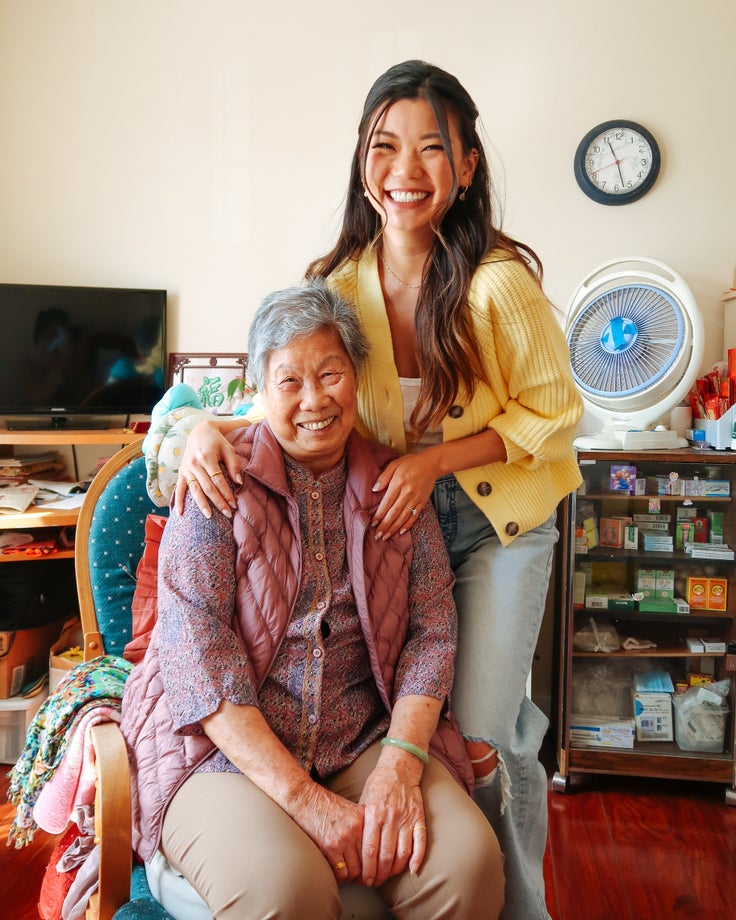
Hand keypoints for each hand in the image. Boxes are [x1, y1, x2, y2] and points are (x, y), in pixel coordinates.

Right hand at [174, 420, 241, 516]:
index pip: (218, 480)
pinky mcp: (181, 471)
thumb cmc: (217, 441)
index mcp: (207, 457)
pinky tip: (180, 513)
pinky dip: (178, 500)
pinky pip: (179, 488)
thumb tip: (239, 483)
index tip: (234, 505)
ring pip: (194, 490)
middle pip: (207, 487)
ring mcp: (186, 468)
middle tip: (227, 514)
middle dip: (218, 502)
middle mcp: (195, 464)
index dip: (226, 493)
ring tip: (209, 516)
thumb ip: (233, 465)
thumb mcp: (228, 448)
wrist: (199, 431)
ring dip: (201, 504)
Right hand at [289, 781, 365, 881]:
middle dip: (364, 874)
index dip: (375, 864)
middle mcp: (358, 828)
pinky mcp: (330, 846)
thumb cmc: (325, 805)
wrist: (305, 798)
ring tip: (346, 875)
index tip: (372, 872)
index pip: (377, 849)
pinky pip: (341, 872)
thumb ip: (362, 826)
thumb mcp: (350, 810)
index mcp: (365, 818)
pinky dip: (339, 877)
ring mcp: (345, 838)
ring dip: (351, 877)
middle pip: (368, 862)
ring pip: (355, 871)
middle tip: (360, 879)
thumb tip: (371, 852)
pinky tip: (335, 872)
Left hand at [358, 748, 426, 886]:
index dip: (367, 868)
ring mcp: (406, 819)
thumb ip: (362, 822)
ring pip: (403, 852)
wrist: (399, 767)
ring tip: (389, 877)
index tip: (365, 879)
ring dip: (396, 870)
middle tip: (375, 883)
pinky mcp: (419, 818)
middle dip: (380, 873)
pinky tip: (412, 870)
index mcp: (374, 814)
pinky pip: (420, 842)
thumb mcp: (364, 800)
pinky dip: (417, 858)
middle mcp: (391, 818)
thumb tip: (354, 846)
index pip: (370, 849)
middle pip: (386, 855)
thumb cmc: (378, 784)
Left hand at [370, 450, 440, 539]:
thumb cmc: (411, 463)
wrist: (432, 464)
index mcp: (398, 483)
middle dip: (385, 526)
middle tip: (377, 536)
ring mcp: (416, 499)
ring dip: (394, 528)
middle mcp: (407, 493)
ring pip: (403, 517)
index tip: (373, 524)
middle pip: (394, 513)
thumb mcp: (394, 464)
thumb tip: (374, 490)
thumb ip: (384, 477)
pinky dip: (408, 525)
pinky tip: (401, 532)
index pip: (387, 503)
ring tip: (386, 537)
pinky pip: (414, 516)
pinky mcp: (422, 502)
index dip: (379, 515)